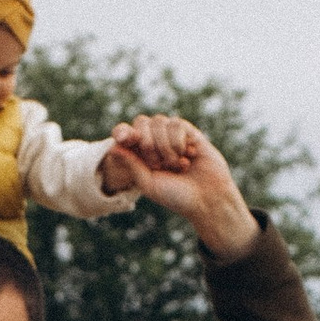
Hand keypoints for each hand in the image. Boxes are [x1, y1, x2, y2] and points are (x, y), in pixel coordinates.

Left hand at [108, 120, 259, 261]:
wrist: (207, 198)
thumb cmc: (176, 195)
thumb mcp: (148, 183)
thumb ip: (131, 165)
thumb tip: (112, 147)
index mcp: (141, 154)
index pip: (126, 132)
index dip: (123, 132)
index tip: (124, 139)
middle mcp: (156, 141)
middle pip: (142, 122)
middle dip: (147, 143)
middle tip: (158, 164)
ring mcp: (173, 135)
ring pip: (159, 121)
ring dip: (165, 146)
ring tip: (177, 165)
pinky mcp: (190, 132)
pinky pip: (176, 124)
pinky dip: (178, 142)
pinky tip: (188, 156)